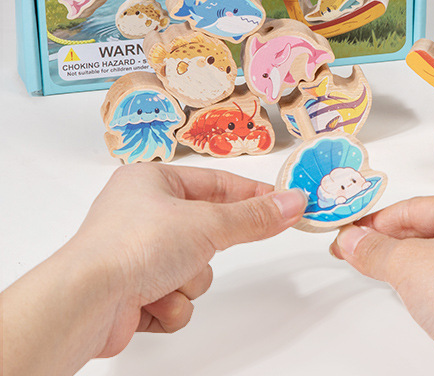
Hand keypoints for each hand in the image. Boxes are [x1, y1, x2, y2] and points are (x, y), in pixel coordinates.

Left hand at [3, 164, 305, 375]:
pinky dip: (170, 304)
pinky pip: (174, 297)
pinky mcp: (130, 293)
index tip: (281, 203)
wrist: (87, 302)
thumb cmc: (135, 245)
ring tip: (166, 280)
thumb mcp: (208, 223)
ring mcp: (133, 255)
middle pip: (204, 229)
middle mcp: (140, 214)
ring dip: (189, 280)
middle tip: (212, 248)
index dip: (249, 194)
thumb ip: (254, 217)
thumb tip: (294, 202)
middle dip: (208, 249)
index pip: (214, 183)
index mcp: (151, 181)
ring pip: (193, 268)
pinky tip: (151, 303)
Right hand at [331, 193, 433, 375]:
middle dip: (399, 245)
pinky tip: (431, 301)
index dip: (379, 222)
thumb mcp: (408, 266)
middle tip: (366, 254)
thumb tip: (354, 241)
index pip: (418, 208)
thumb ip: (375, 250)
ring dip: (422, 267)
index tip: (355, 234)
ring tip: (395, 277)